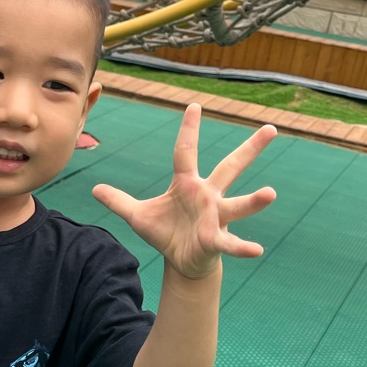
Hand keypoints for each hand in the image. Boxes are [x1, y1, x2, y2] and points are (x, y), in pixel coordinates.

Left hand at [92, 104, 276, 279]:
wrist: (182, 260)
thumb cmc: (166, 233)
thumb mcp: (138, 216)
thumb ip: (118, 201)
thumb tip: (95, 189)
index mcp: (187, 184)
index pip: (186, 151)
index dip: (189, 130)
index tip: (195, 105)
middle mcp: (207, 195)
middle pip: (230, 167)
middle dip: (250, 149)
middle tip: (271, 128)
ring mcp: (215, 217)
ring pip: (237, 205)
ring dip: (253, 201)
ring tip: (271, 193)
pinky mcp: (216, 240)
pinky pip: (231, 243)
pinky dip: (243, 247)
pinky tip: (257, 250)